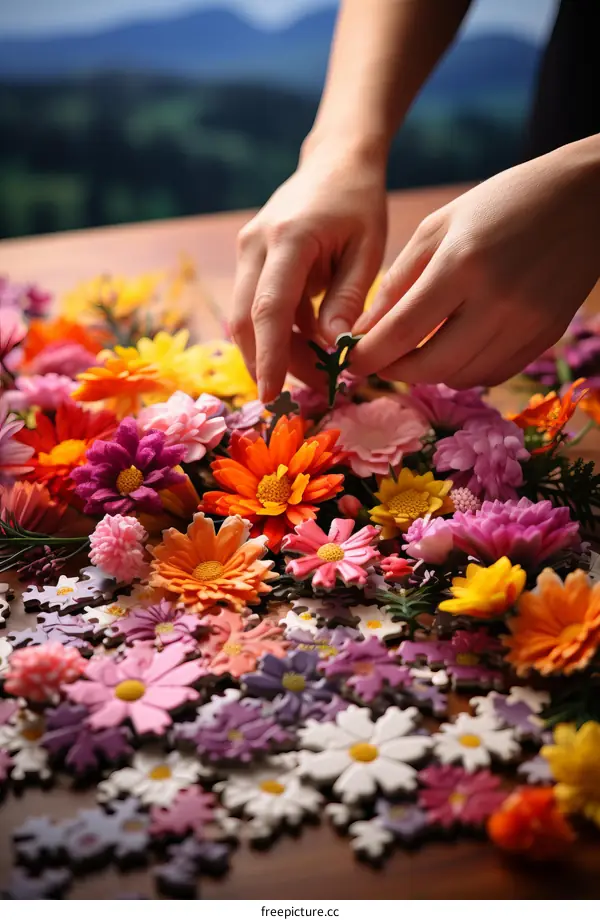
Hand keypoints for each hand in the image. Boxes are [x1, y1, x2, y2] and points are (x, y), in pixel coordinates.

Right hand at [230, 138, 386, 401]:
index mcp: (288, 239)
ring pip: (246, 318)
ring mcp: (247, 250)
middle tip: (310, 391)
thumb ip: (349, 299)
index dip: (269, 356)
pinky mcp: (250, 258)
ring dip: (275, 352)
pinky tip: (310, 345)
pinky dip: (279, 333)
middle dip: (270, 363)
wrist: (335, 160)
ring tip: (318, 372)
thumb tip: (334, 349)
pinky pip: (257, 306)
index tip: (271, 395)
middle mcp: (255, 244)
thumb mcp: (368, 250)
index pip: (269, 308)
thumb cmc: (359, 203)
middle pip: (246, 320)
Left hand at [351, 140, 599, 387]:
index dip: (369, 355)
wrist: (583, 200)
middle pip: (432, 366)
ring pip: (461, 377)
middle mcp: (497, 301)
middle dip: (395, 371)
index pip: (403, 330)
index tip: (349, 361)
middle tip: (379, 361)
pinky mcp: (545, 337)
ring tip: (415, 351)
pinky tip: (456, 348)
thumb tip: (364, 332)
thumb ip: (398, 282)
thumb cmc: (501, 203)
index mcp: (462, 264)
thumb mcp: (439, 227)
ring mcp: (526, 324)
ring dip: (430, 372)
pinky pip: (492, 374)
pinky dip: (465, 371)